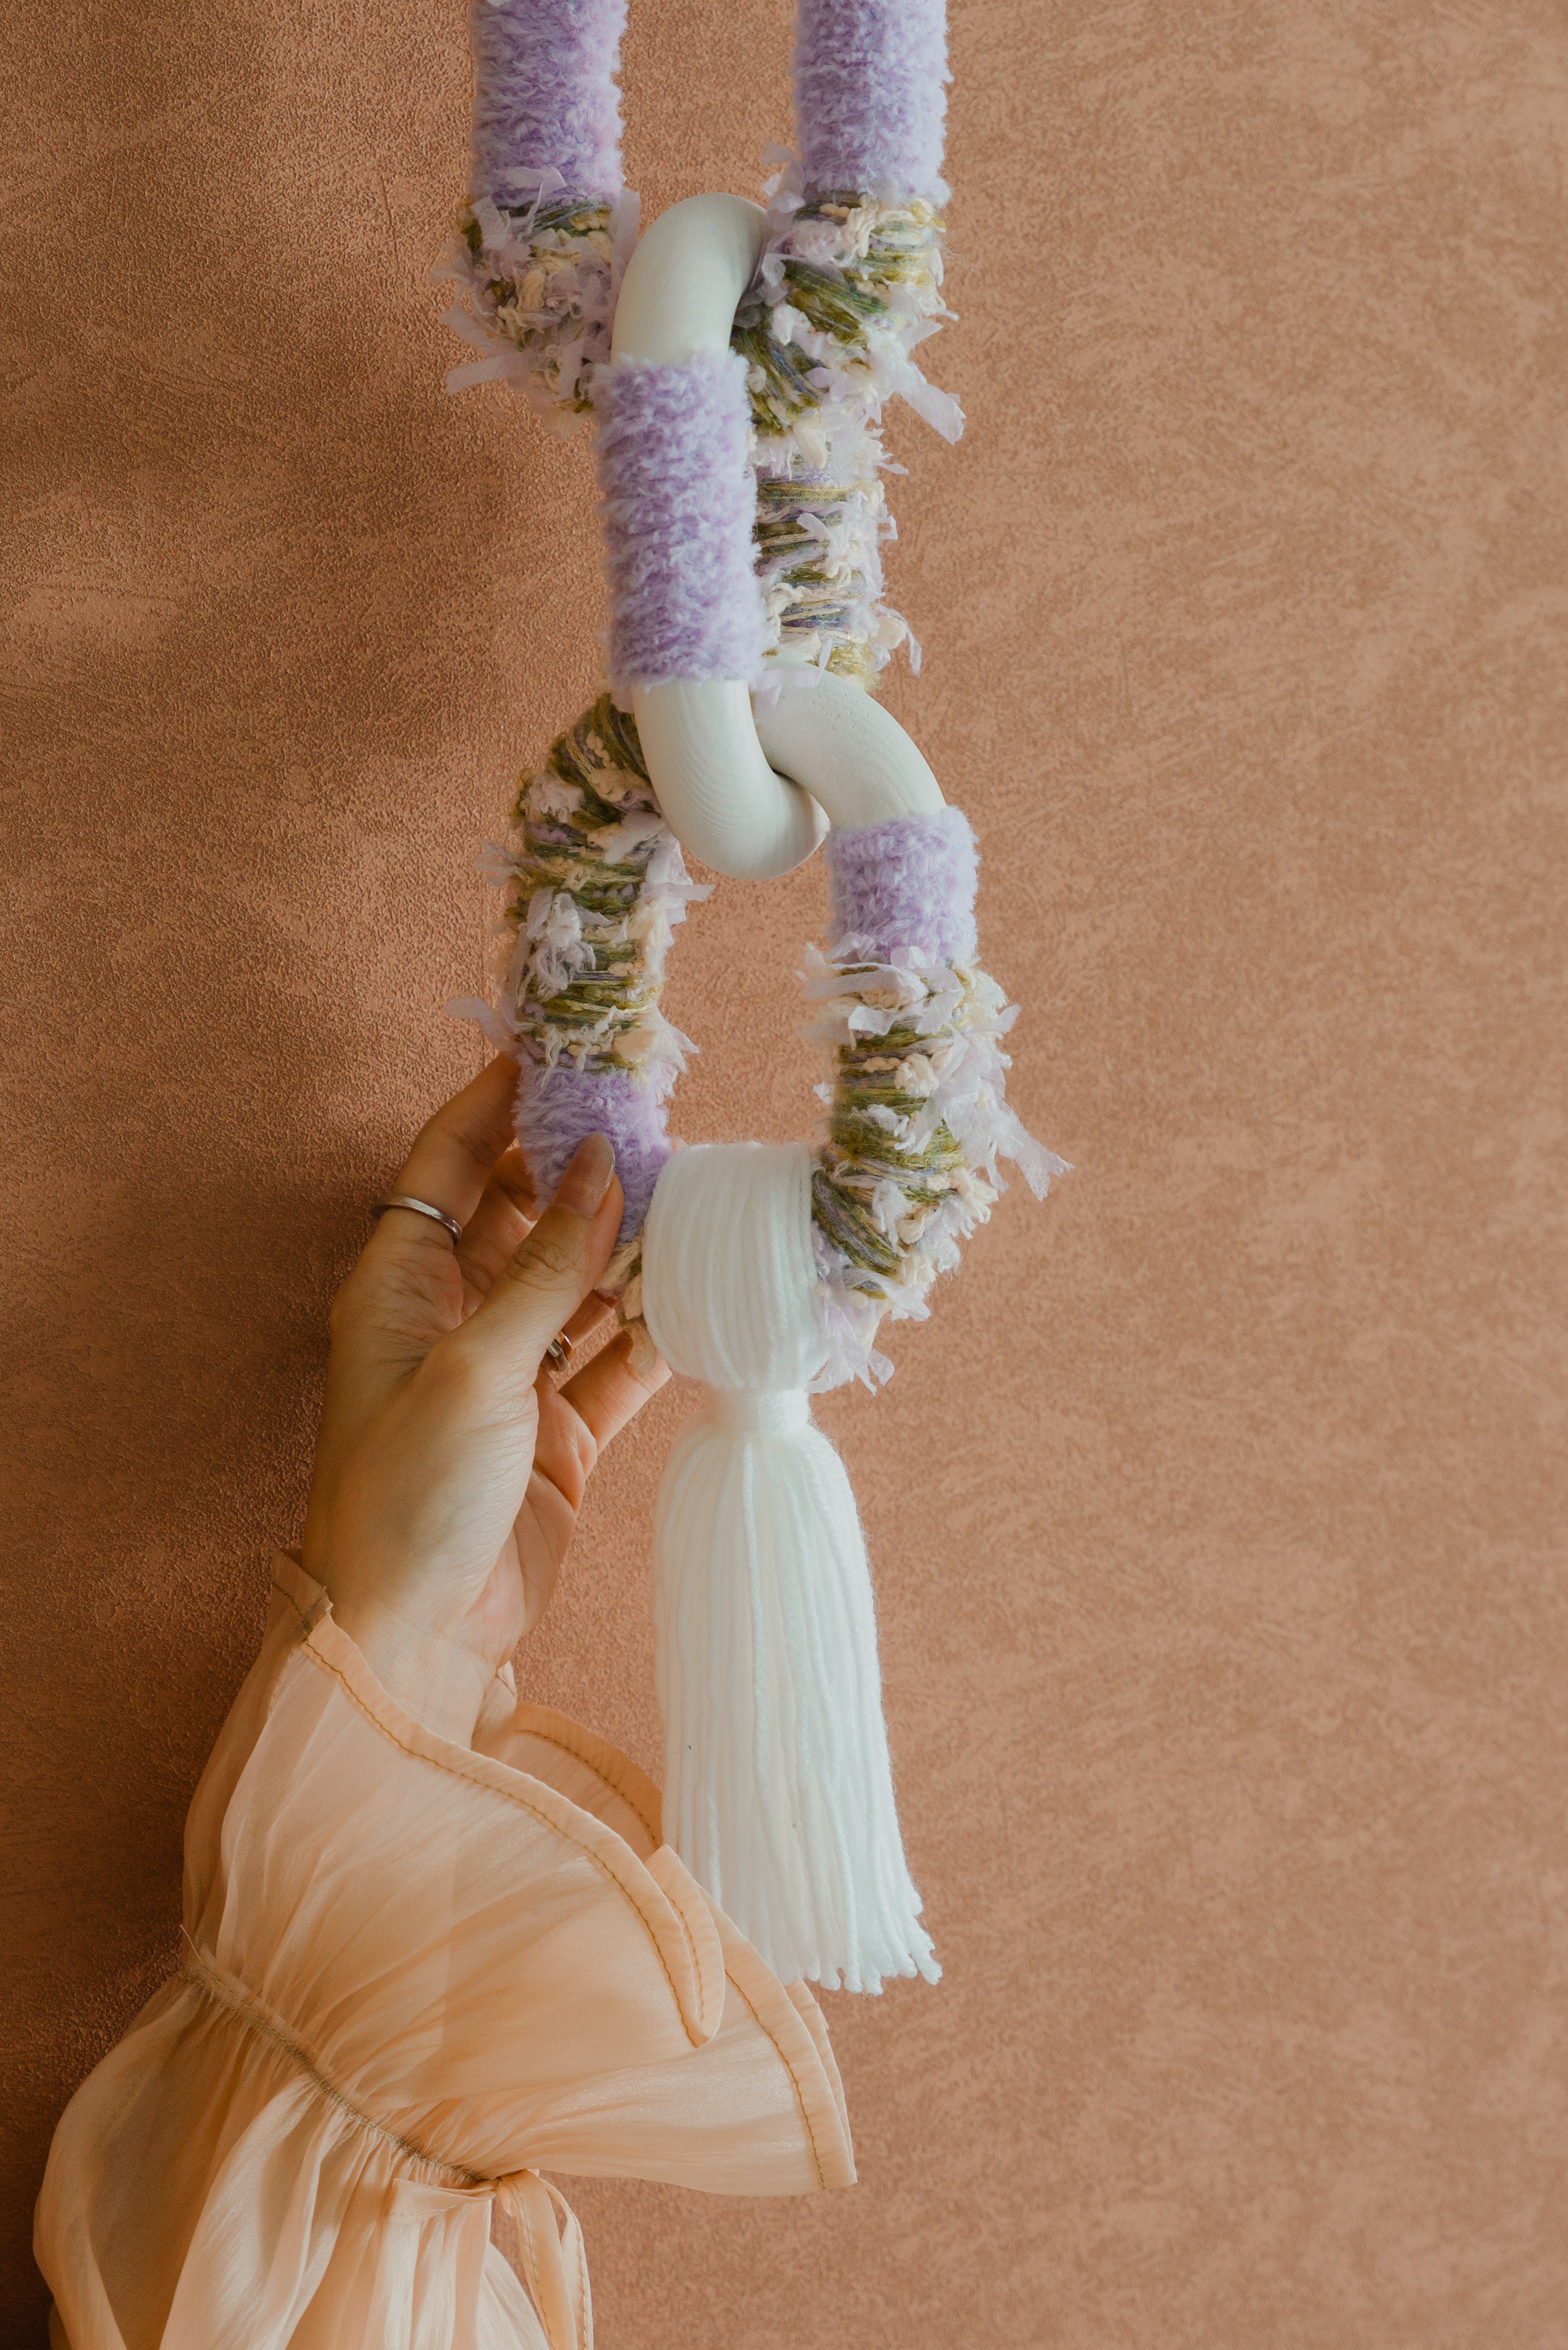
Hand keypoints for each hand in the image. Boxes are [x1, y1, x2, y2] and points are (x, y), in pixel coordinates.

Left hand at [302, 1056, 667, 1745]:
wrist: (422, 1639)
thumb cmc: (409, 1497)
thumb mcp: (475, 1368)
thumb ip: (545, 1268)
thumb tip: (597, 1163)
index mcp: (400, 1287)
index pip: (447, 1163)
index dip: (497, 1102)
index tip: (561, 1049)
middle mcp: (453, 1318)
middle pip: (523, 1215)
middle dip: (583, 1169)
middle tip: (657, 1119)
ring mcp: (511, 1374)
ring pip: (579, 1283)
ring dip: (631, 1247)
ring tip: (697, 1196)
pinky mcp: (559, 1431)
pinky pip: (616, 1358)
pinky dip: (658, 1329)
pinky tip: (705, 1295)